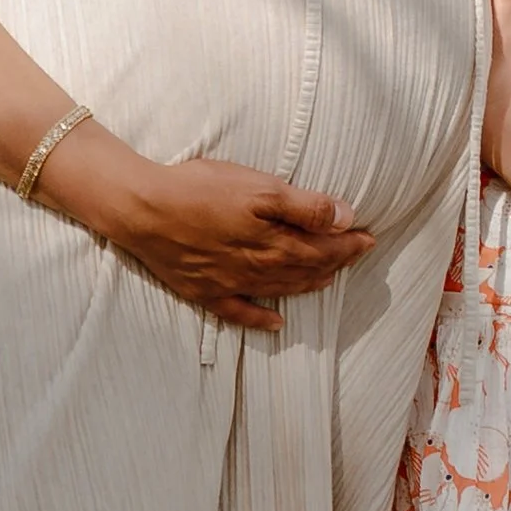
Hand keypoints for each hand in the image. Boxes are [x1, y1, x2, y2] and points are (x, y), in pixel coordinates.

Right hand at [49, 139, 373, 330]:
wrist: (142, 209)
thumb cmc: (200, 189)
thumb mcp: (259, 187)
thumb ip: (305, 206)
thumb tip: (345, 218)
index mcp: (272, 241)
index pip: (321, 246)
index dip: (347, 243)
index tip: (368, 237)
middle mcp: (255, 268)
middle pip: (304, 268)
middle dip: (334, 261)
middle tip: (356, 254)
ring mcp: (229, 283)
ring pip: (278, 289)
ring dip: (307, 285)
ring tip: (328, 281)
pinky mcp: (204, 290)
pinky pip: (239, 311)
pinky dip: (260, 317)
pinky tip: (276, 323)